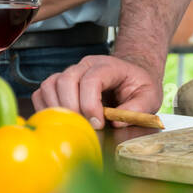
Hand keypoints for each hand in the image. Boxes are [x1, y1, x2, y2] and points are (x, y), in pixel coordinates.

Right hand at [32, 54, 163, 127]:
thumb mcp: (150, 96)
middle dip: (72, 108)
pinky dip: (45, 108)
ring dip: (57, 109)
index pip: (91, 79)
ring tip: (72, 126)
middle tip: (84, 127)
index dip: (91, 104)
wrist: (130, 76)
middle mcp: (85, 65)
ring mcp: (70, 72)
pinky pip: (42, 92)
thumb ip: (138, 108)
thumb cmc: (138, 86)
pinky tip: (60, 121)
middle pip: (66, 80)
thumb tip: (116, 122)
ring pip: (50, 85)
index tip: (98, 124)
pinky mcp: (60, 83)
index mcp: (108, 65)